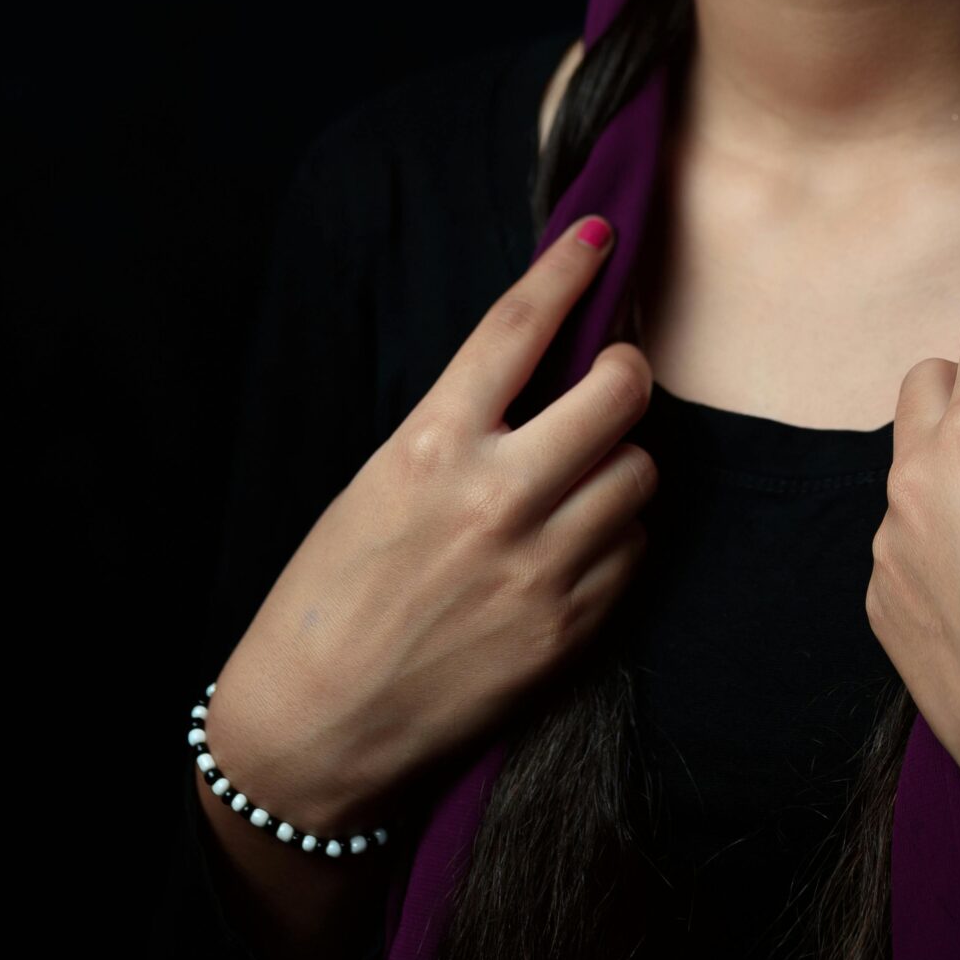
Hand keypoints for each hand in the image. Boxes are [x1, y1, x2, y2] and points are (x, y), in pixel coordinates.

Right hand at [207, 217, 657, 830]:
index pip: (517, 328)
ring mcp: (540, 568)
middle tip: (611, 381)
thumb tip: (546, 373)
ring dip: (622, 463)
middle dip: (625, 374)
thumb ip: (463, 427)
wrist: (318, 728)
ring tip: (578, 482)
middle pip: (620, 391)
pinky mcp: (571, 629)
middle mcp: (493, 499)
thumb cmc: (333, 595)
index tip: (598, 230)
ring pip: (641, 470)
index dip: (565, 268)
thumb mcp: (378, 483)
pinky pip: (636, 548)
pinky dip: (619, 535)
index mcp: (430, 448)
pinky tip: (576, 545)